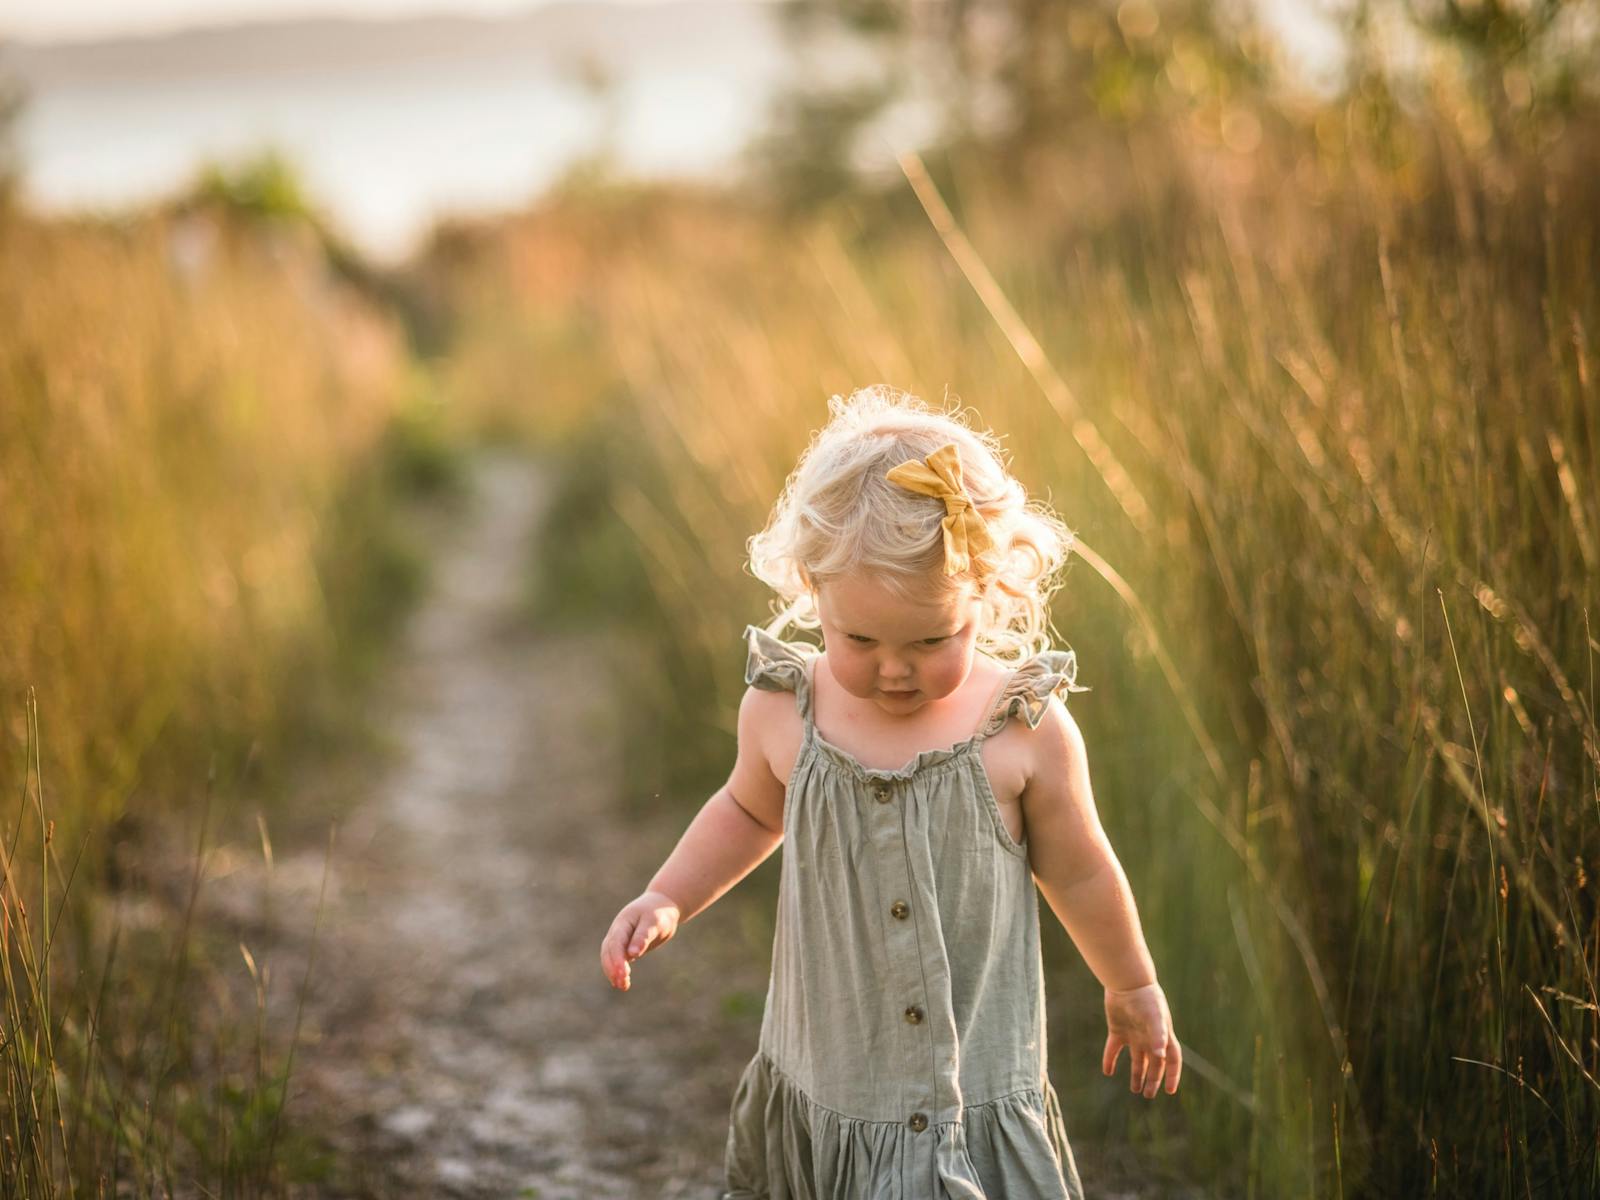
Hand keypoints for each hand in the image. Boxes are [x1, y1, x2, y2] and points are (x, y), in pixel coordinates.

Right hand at [600, 890, 680, 990]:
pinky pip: (616, 960)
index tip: (623, 974)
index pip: (616, 943)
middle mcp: (617, 931)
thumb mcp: (654, 922)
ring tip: (623, 986)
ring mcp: (619, 939)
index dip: (617, 959)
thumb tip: (632, 954)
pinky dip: (618, 971)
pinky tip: (624, 983)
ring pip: (609, 957)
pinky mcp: (624, 947)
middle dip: (613, 968)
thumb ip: (643, 936)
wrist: (661, 907)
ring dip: (613, 972)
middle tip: (622, 984)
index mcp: (623, 923)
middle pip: (608, 951)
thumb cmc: (659, 913)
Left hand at [1103, 982, 1180, 1097]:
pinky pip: (1113, 1049)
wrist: (1126, 982)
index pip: (1172, 1060)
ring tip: (1135, 1090)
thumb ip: (1158, 1036)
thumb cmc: (1145, 999)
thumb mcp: (1155, 1018)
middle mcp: (1149, 1038)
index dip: (1172, 1075)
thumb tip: (1161, 1057)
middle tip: (1148, 1095)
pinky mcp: (1117, 1030)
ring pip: (1137, 1060)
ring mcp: (1133, 1035)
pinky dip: (1110, 1060)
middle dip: (1153, 1080)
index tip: (1169, 1091)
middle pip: (1154, 1064)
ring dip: (1136, 1074)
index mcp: (1162, 1037)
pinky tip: (1107, 1072)